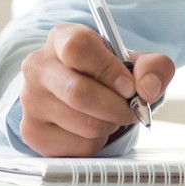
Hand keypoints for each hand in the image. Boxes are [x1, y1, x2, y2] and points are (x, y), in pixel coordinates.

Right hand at [18, 23, 172, 156]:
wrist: (84, 96)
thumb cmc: (109, 74)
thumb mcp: (136, 62)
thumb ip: (154, 67)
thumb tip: (148, 89)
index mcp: (61, 38)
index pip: (77, 48)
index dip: (108, 70)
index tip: (129, 87)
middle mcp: (38, 67)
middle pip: (79, 92)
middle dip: (116, 107)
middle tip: (132, 109)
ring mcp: (31, 101)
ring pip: (83, 123)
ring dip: (110, 125)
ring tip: (110, 115)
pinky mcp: (32, 132)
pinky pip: (77, 147)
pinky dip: (97, 142)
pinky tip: (93, 129)